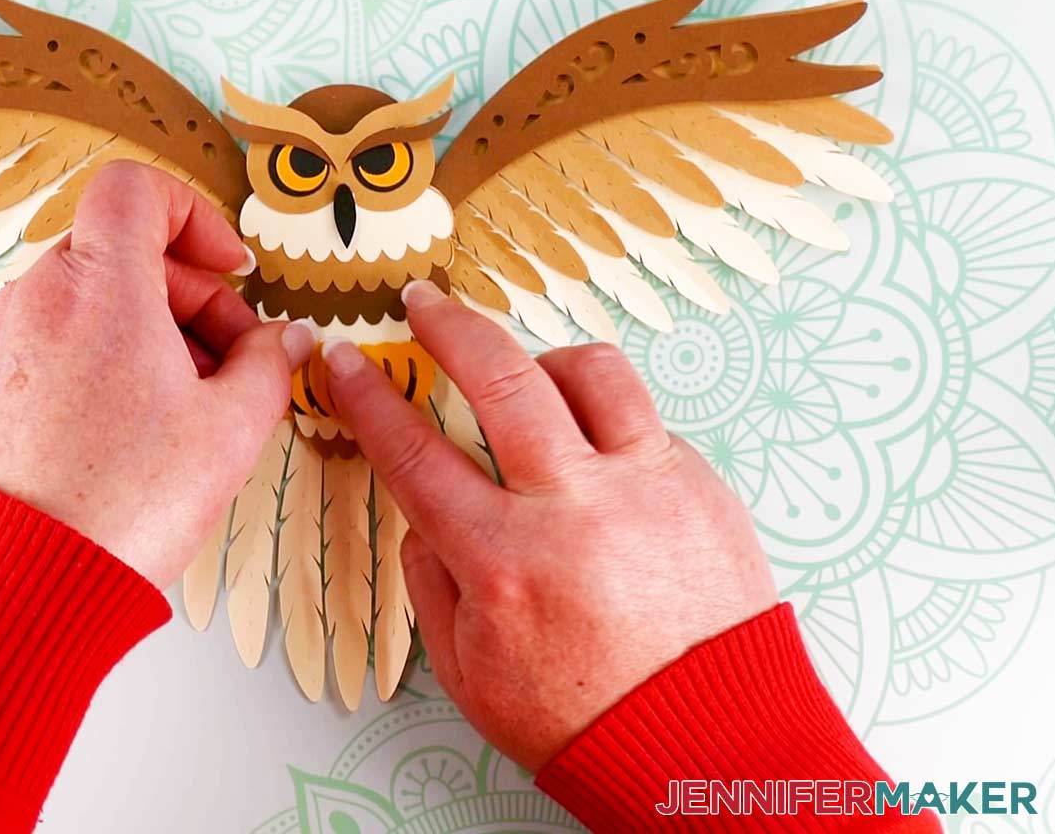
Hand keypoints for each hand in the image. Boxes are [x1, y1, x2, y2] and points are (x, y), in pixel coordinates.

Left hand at [0, 162, 315, 587]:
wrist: (16, 590)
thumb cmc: (122, 508)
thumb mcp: (228, 434)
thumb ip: (267, 367)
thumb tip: (283, 341)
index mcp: (99, 287)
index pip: (137, 190)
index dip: (193, 216)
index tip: (226, 271)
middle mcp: (29, 300)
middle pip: (115, 256)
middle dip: (180, 298)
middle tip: (223, 366)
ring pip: (72, 309)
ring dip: (130, 339)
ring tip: (166, 417)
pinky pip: (30, 356)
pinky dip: (76, 374)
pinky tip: (104, 443)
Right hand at [322, 280, 776, 770]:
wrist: (707, 749)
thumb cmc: (584, 719)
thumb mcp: (470, 669)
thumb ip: (434, 578)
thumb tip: (427, 510)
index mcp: (505, 560)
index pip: (415, 452)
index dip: (369, 398)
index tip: (347, 363)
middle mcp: (577, 508)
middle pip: (501, 376)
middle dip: (449, 326)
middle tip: (424, 305)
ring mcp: (648, 487)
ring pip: (590, 372)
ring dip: (543, 361)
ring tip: (526, 379)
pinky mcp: (701, 487)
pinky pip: (643, 420)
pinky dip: (605, 422)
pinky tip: (593, 457)